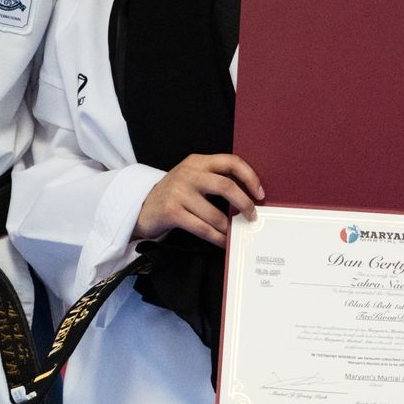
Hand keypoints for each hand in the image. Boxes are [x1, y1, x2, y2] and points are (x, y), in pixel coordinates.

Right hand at [133, 153, 263, 247]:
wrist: (143, 207)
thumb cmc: (175, 194)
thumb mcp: (192, 177)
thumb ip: (215, 179)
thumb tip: (249, 197)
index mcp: (198, 161)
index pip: (231, 161)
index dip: (250, 177)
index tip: (260, 194)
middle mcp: (188, 173)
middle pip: (226, 186)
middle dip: (244, 204)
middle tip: (252, 216)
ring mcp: (179, 192)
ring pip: (215, 214)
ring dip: (229, 228)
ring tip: (235, 233)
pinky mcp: (172, 212)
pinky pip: (203, 228)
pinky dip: (218, 238)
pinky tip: (224, 242)